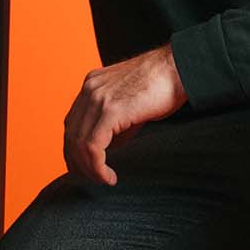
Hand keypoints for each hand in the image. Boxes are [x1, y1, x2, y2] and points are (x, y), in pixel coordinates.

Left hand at [62, 44, 184, 185]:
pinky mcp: (111, 109)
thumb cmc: (163, 86)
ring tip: (102, 180)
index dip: (73, 149)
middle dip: (77, 162)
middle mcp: (90, 89)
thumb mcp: (130, 104)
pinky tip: (109, 176)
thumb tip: (109, 149)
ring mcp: (98, 98)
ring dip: (88, 168)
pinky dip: (97, 166)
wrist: (179, 69)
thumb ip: (115, 123)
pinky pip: (93, 146)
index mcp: (92, 85)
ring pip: (79, 143)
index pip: (72, 123)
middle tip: (90, 180)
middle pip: (71, 134)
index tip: (83, 168)